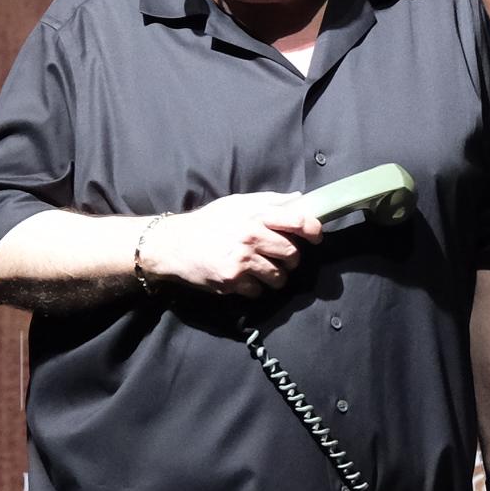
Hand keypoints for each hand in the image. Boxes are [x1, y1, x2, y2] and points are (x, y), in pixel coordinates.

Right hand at [143, 194, 321, 295]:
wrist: (174, 244)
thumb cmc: (209, 222)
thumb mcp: (238, 204)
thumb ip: (270, 201)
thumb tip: (300, 199)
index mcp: (256, 215)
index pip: (298, 221)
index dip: (313, 231)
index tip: (315, 238)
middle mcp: (251, 236)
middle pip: (292, 255)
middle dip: (290, 260)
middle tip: (280, 259)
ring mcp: (242, 261)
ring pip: (278, 277)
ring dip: (275, 277)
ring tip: (261, 270)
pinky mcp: (232, 281)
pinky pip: (258, 291)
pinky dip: (254, 288)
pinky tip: (243, 278)